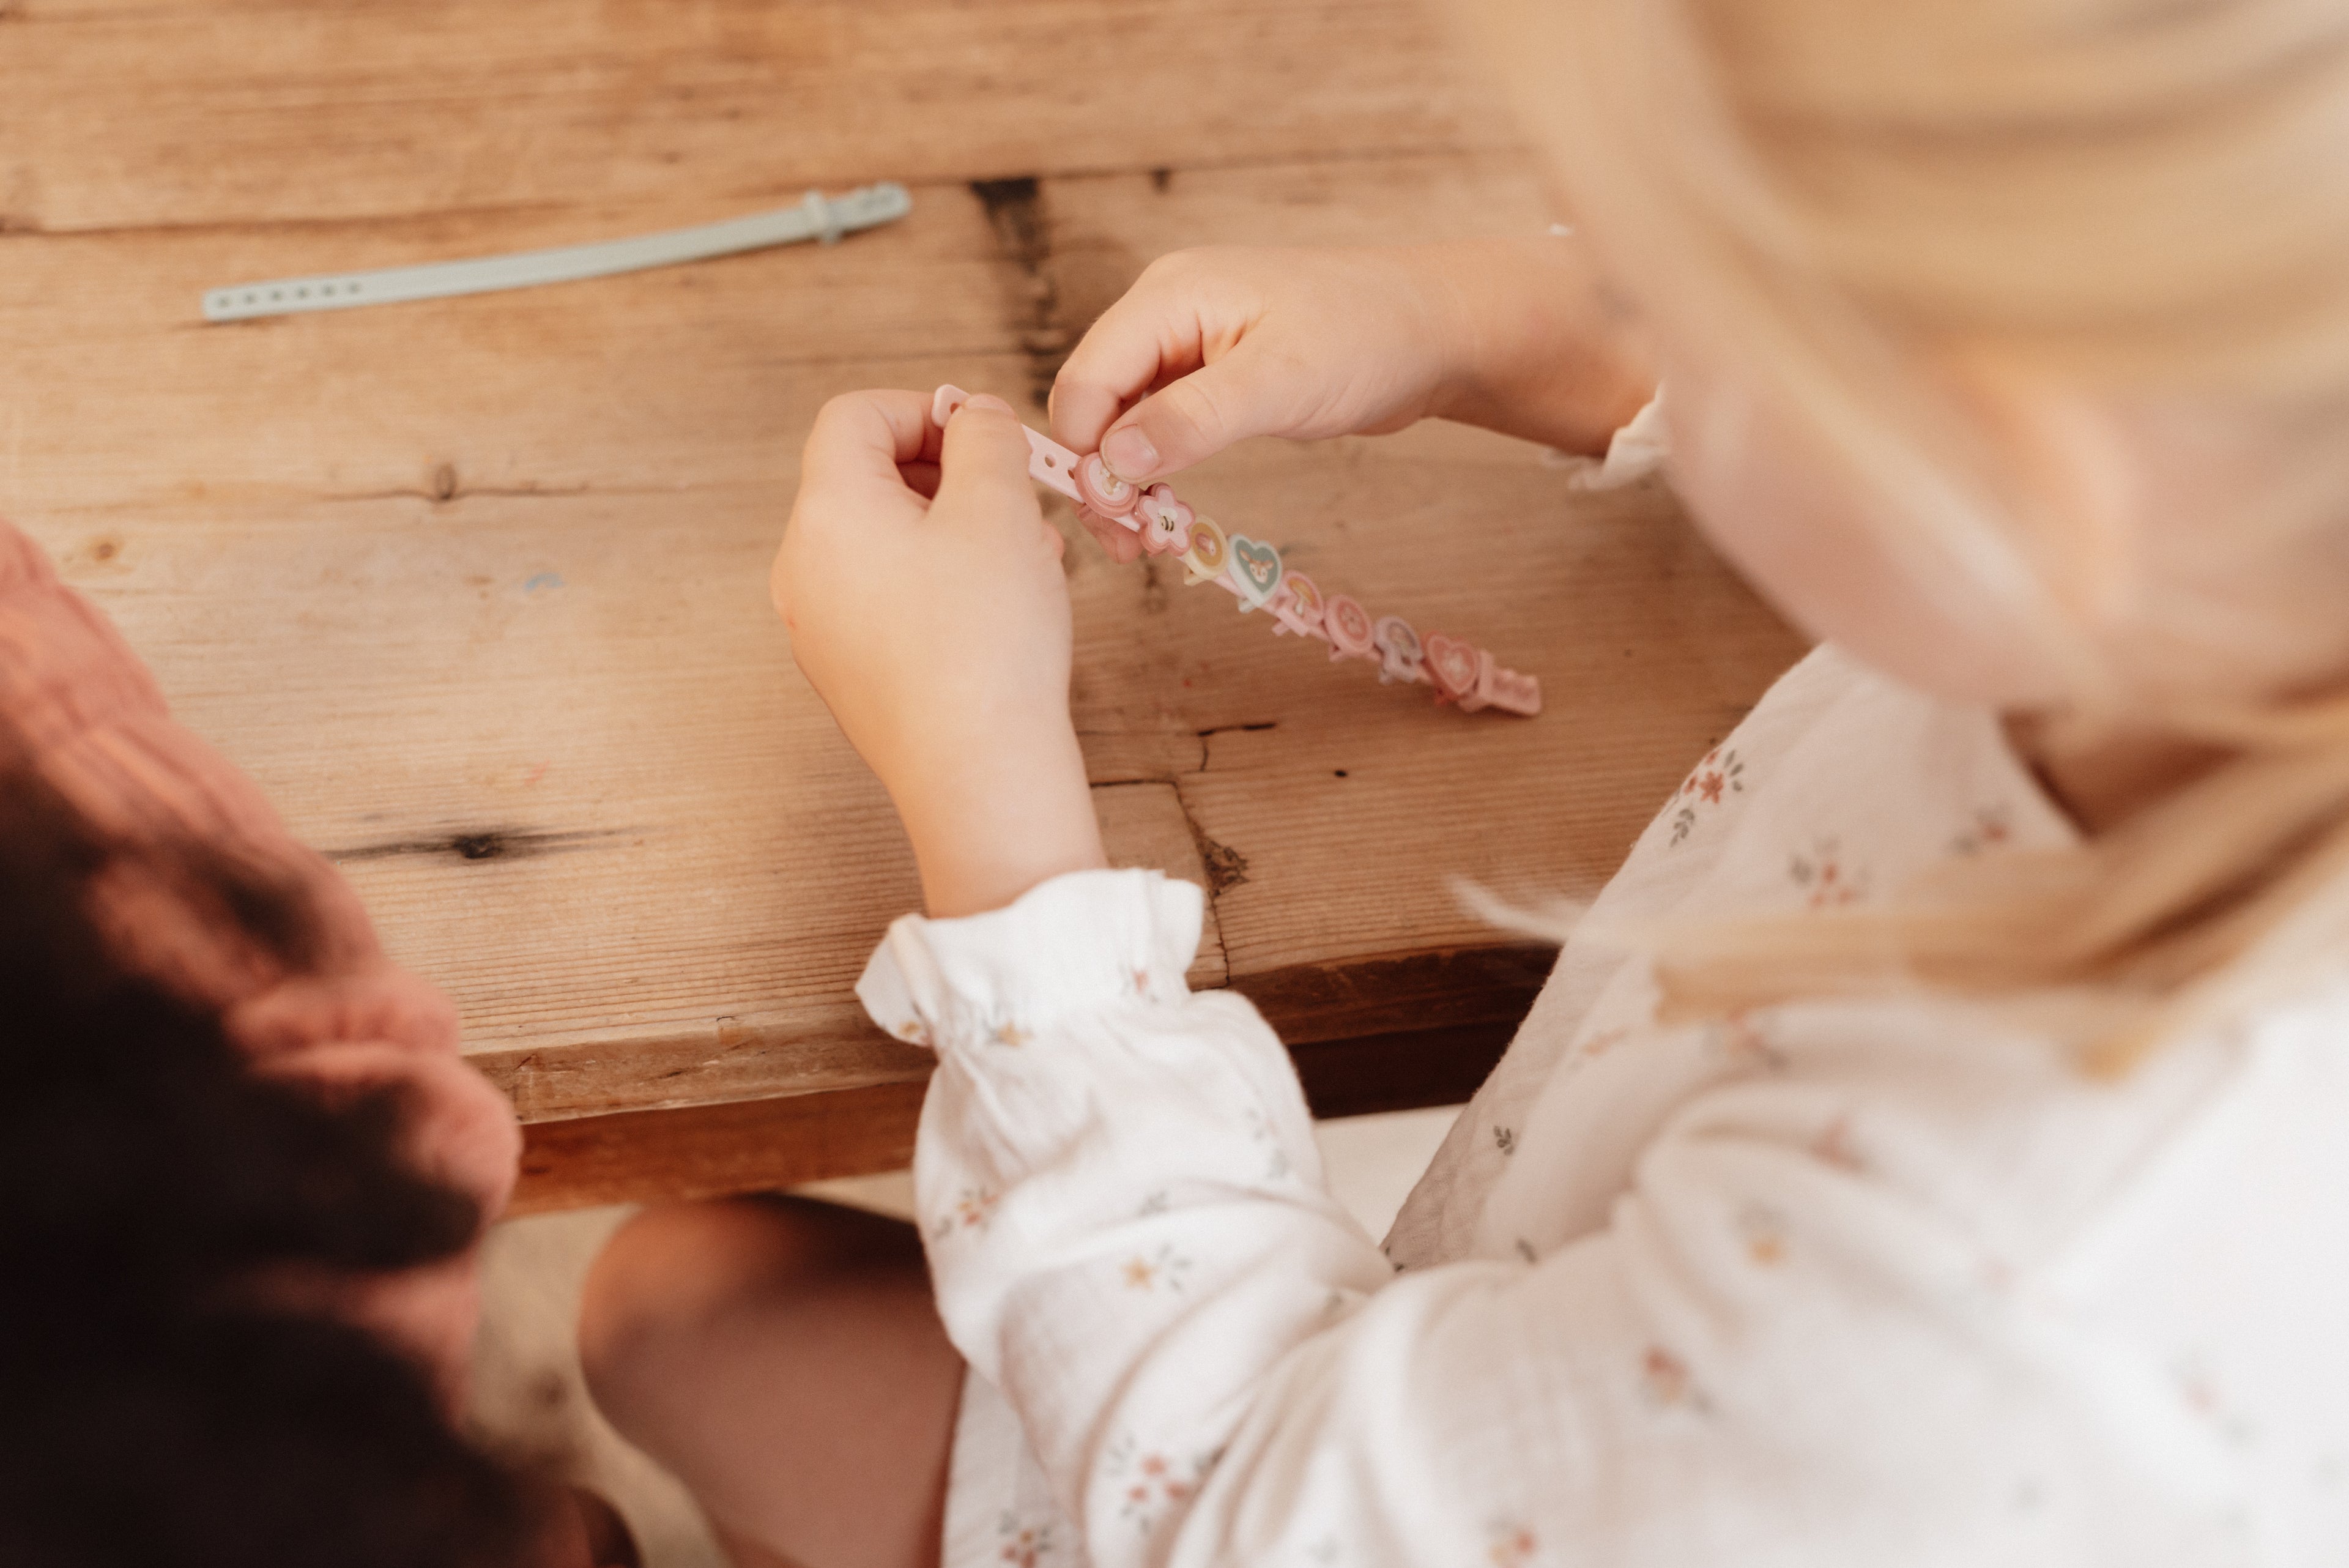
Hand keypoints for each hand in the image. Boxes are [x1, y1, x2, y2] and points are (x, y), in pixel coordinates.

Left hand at [774, 390, 1105, 917]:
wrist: (978, 775)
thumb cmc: (987, 641)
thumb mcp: (999, 507)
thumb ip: (986, 439)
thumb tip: (974, 418)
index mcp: (826, 513)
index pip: (854, 416)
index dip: (924, 410)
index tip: (986, 437)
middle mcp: (803, 567)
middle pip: (865, 479)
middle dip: (948, 475)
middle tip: (1015, 498)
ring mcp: (818, 627)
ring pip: (885, 542)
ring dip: (954, 530)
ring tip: (1024, 558)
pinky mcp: (848, 673)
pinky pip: (888, 599)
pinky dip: (941, 583)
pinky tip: (1001, 610)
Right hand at [1049, 239, 1656, 559]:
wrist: (1434, 329)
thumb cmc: (1368, 337)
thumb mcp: (1280, 381)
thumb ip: (1192, 418)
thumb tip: (1113, 461)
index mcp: (1167, 297)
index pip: (1085, 380)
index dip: (1085, 450)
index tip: (1120, 512)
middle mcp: (1163, 315)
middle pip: (1092, 403)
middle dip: (1101, 475)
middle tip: (1134, 544)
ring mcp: (1185, 346)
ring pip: (1120, 422)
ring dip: (1125, 481)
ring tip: (1151, 539)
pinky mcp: (1209, 378)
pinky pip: (1157, 427)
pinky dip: (1156, 471)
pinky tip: (1170, 510)